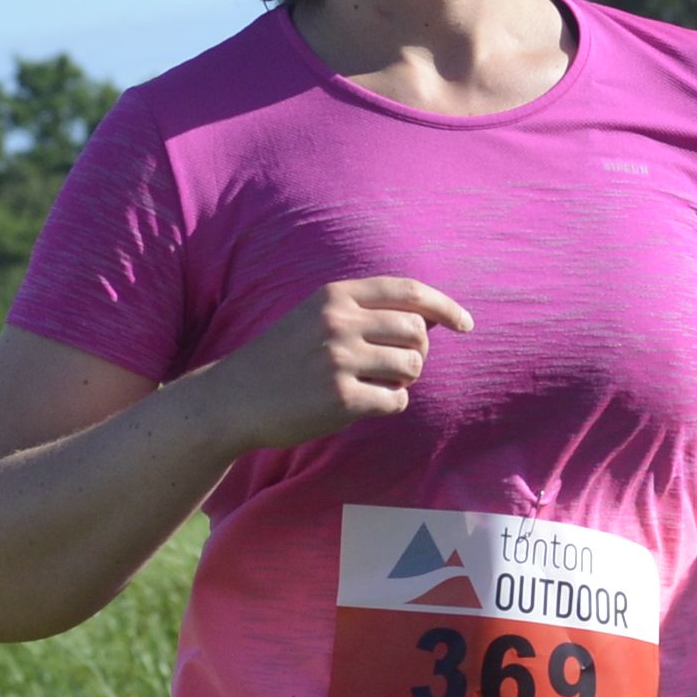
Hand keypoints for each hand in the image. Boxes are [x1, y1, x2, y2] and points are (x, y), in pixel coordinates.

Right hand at [201, 277, 473, 450]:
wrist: (232, 398)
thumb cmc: (282, 357)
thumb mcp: (315, 316)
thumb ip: (363, 311)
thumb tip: (430, 320)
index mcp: (335, 296)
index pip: (408, 292)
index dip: (445, 306)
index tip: (464, 323)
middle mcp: (339, 322)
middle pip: (417, 331)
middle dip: (416, 352)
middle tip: (391, 367)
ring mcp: (339, 360)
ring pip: (412, 367)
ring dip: (403, 380)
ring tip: (374, 385)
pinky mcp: (340, 399)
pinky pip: (396, 401)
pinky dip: (388, 405)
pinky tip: (361, 405)